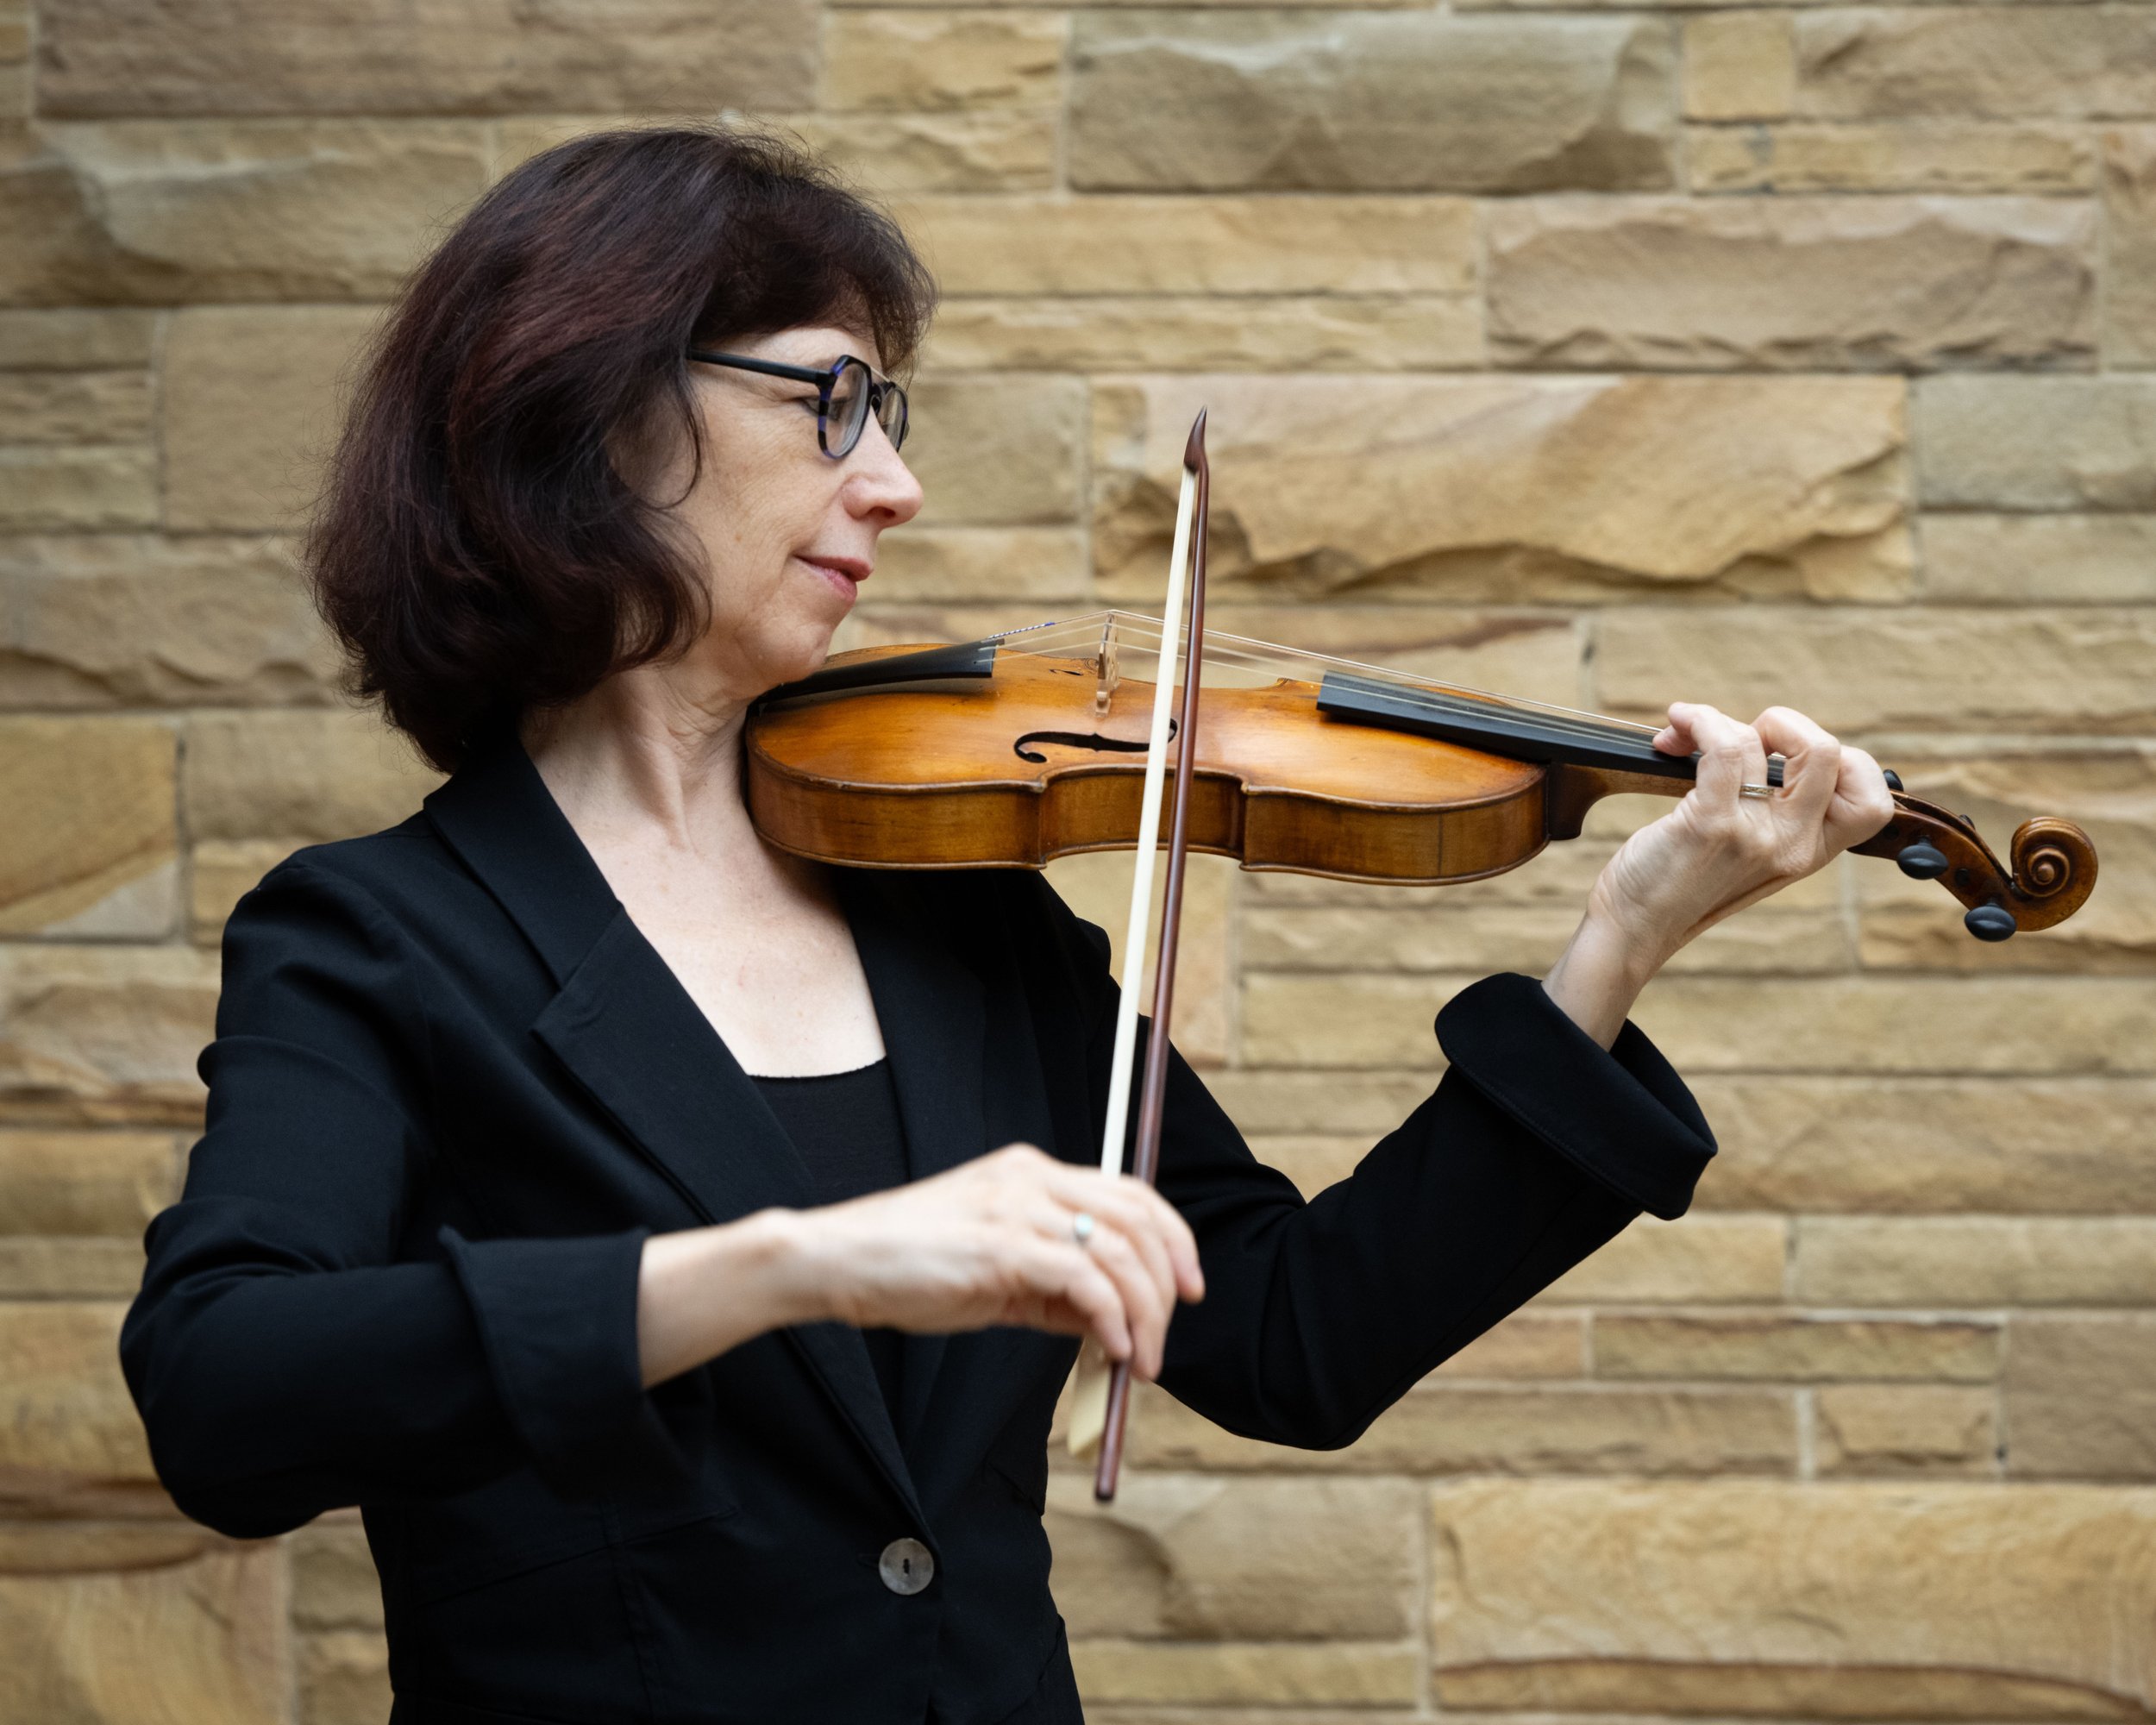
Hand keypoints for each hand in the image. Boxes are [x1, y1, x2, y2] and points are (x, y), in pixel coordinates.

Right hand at [784, 1144, 1204, 1380]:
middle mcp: (1032, 1179)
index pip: (1130, 1193)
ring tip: (1138, 1359)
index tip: (1188, 1288)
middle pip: (1138, 1218)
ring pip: (1119, 1251)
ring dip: (1144, 1312)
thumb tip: (1109, 1323)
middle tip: (1167, 1334)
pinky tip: (1110, 1350)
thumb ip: (1053, 1288)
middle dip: (1168, 1280)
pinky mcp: (1001, 1245)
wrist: (839, 1261)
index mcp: (1033, 1174)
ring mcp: (1017, 1207)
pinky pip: (1083, 1279)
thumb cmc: (911, 1267)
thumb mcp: (996, 1271)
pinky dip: (1110, 1318)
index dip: (1173, 1239)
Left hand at [1543, 703, 1893, 1045]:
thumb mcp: (1751, 852)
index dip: (1845, 761)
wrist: (1636, 926)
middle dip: (1784, 724)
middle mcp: (1792, 845)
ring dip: (1718, 719)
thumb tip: (1766, 737)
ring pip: (1762, 739)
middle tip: (1741, 738)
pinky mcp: (1711, 824)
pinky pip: (1723, 746)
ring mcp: (1754, 834)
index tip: (1791, 757)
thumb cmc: (1682, 881)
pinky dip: (1699, 721)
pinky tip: (1678, 723)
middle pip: (1830, 753)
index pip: (1872, 801)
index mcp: (1810, 853)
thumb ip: (1775, 811)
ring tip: (1688, 730)